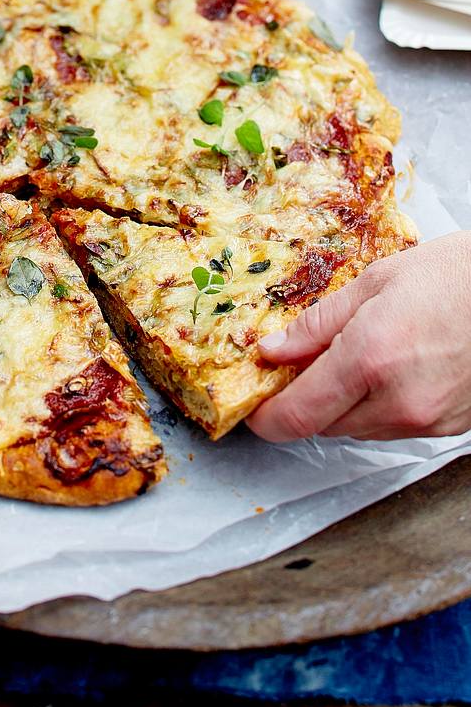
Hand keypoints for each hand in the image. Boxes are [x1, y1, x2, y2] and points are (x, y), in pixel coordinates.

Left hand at [247, 233, 470, 441]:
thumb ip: (316, 323)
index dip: (267, 418)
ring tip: (360, 355)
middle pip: (323, 425)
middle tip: (305, 363)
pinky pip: (392, 428)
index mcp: (370, 359)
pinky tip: (392, 369)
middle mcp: (397, 401)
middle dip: (306, 399)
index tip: (255, 405)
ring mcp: (425, 421)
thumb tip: (273, 349)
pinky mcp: (446, 429)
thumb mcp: (374, 283)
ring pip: (357, 430)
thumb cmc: (454, 277)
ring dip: (343, 403)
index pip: (297, 415)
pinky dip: (378, 405)